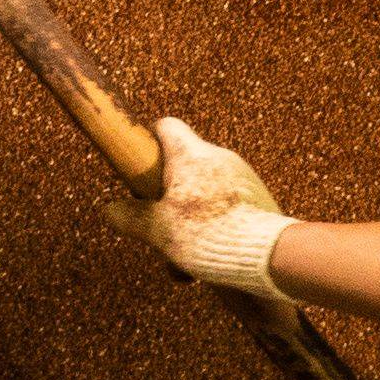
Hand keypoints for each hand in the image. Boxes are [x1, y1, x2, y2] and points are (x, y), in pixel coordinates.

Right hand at [135, 117, 292, 294]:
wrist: (269, 254)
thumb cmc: (210, 234)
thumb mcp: (160, 230)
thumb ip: (133, 218)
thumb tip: (110, 211)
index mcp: (190, 154)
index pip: (166, 126)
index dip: (151, 142)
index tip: (144, 167)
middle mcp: (217, 156)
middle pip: (184, 164)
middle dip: (171, 195)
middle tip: (164, 223)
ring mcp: (241, 175)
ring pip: (206, 187)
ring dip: (193, 213)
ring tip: (188, 252)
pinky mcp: (258, 195)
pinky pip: (227, 202)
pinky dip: (216, 221)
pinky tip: (211, 251)